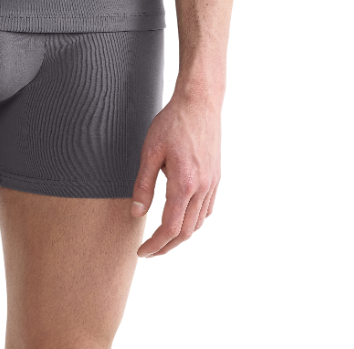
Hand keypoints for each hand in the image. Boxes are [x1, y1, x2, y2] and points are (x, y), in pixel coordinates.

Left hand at [130, 91, 221, 257]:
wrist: (200, 102)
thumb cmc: (173, 122)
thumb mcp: (150, 151)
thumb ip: (143, 184)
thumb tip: (137, 213)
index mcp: (185, 183)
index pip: (170, 228)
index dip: (155, 245)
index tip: (142, 251)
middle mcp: (202, 188)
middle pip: (186, 232)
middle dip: (167, 247)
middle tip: (149, 251)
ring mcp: (213, 184)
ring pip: (198, 223)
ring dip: (180, 236)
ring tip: (162, 239)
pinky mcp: (216, 178)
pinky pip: (207, 210)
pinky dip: (193, 222)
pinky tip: (181, 219)